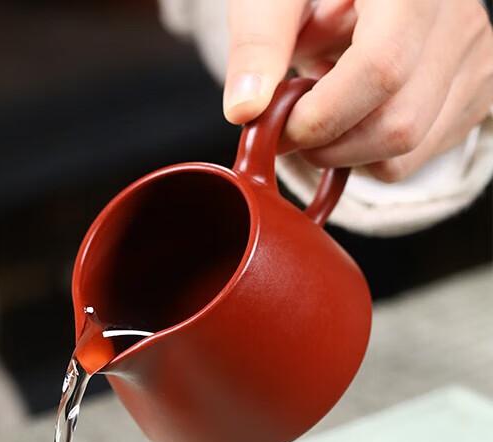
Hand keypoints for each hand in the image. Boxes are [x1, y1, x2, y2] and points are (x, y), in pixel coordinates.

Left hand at [223, 0, 492, 181]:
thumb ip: (259, 42)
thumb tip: (245, 110)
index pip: (380, 69)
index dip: (321, 116)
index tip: (280, 126)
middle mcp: (457, 16)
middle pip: (398, 123)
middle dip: (329, 146)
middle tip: (291, 126)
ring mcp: (474, 53)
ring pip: (409, 148)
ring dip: (348, 148)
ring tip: (325, 101)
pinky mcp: (475, 85)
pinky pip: (419, 152)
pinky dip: (372, 149)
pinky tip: (355, 107)